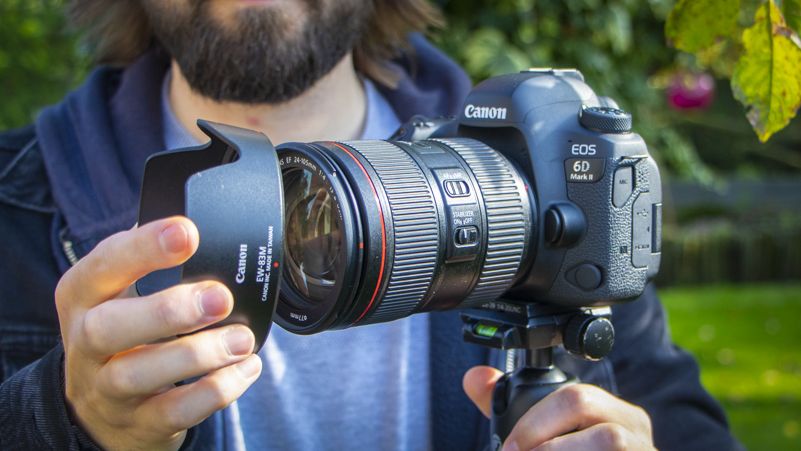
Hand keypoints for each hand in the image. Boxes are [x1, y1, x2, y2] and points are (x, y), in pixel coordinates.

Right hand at [55, 217, 261, 449]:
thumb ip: (151, 260)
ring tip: (242, 339)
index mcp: (83, 295)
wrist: (99, 412)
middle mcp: (86, 343)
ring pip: (140, 374)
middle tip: (220, 298)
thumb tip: (202, 220)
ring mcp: (108, 389)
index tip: (187, 232)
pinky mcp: (138, 424)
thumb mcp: (121, 292)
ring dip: (199, 355)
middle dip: (168, 311)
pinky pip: (175, 412)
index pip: (102, 266)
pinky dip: (217, 390)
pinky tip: (246, 367)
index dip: (143, 248)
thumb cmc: (123, 334)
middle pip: (108, 328)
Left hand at [463, 366, 654, 450]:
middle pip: (585, 405)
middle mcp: (636, 432)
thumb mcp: (550, 442)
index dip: (534, 420)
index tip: (509, 446)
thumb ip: (517, 416)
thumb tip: (474, 377)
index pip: (576, 395)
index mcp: (616, 415)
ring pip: (608, 439)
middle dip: (540, 431)